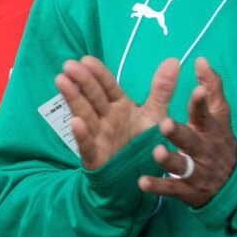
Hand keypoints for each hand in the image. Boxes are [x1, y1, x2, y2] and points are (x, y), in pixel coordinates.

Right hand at [55, 55, 179, 169]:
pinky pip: (87, 145)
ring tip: (62, 81)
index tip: (87, 59)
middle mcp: (106, 118)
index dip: (98, 73)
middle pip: (93, 96)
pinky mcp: (95, 156)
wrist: (137, 177)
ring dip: (73, 98)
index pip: (108, 87)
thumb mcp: (155, 115)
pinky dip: (81, 134)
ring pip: (84, 113)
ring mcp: (98, 136)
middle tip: (69, 65)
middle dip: (82, 80)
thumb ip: (162, 90)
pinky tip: (75, 122)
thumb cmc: (143, 143)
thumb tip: (174, 60)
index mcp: (120, 106)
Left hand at [138, 57, 236, 207]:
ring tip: (156, 153)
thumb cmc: (220, 141)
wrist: (233, 184)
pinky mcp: (186, 189)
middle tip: (165, 123)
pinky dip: (157, 186)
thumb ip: (212, 87)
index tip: (197, 90)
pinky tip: (142, 182)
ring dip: (169, 160)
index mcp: (210, 129)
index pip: (206, 113)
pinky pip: (170, 189)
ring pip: (181, 165)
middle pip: (191, 140)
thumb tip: (201, 59)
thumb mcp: (220, 115)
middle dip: (179, 133)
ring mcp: (195, 170)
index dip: (202, 102)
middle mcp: (203, 149)